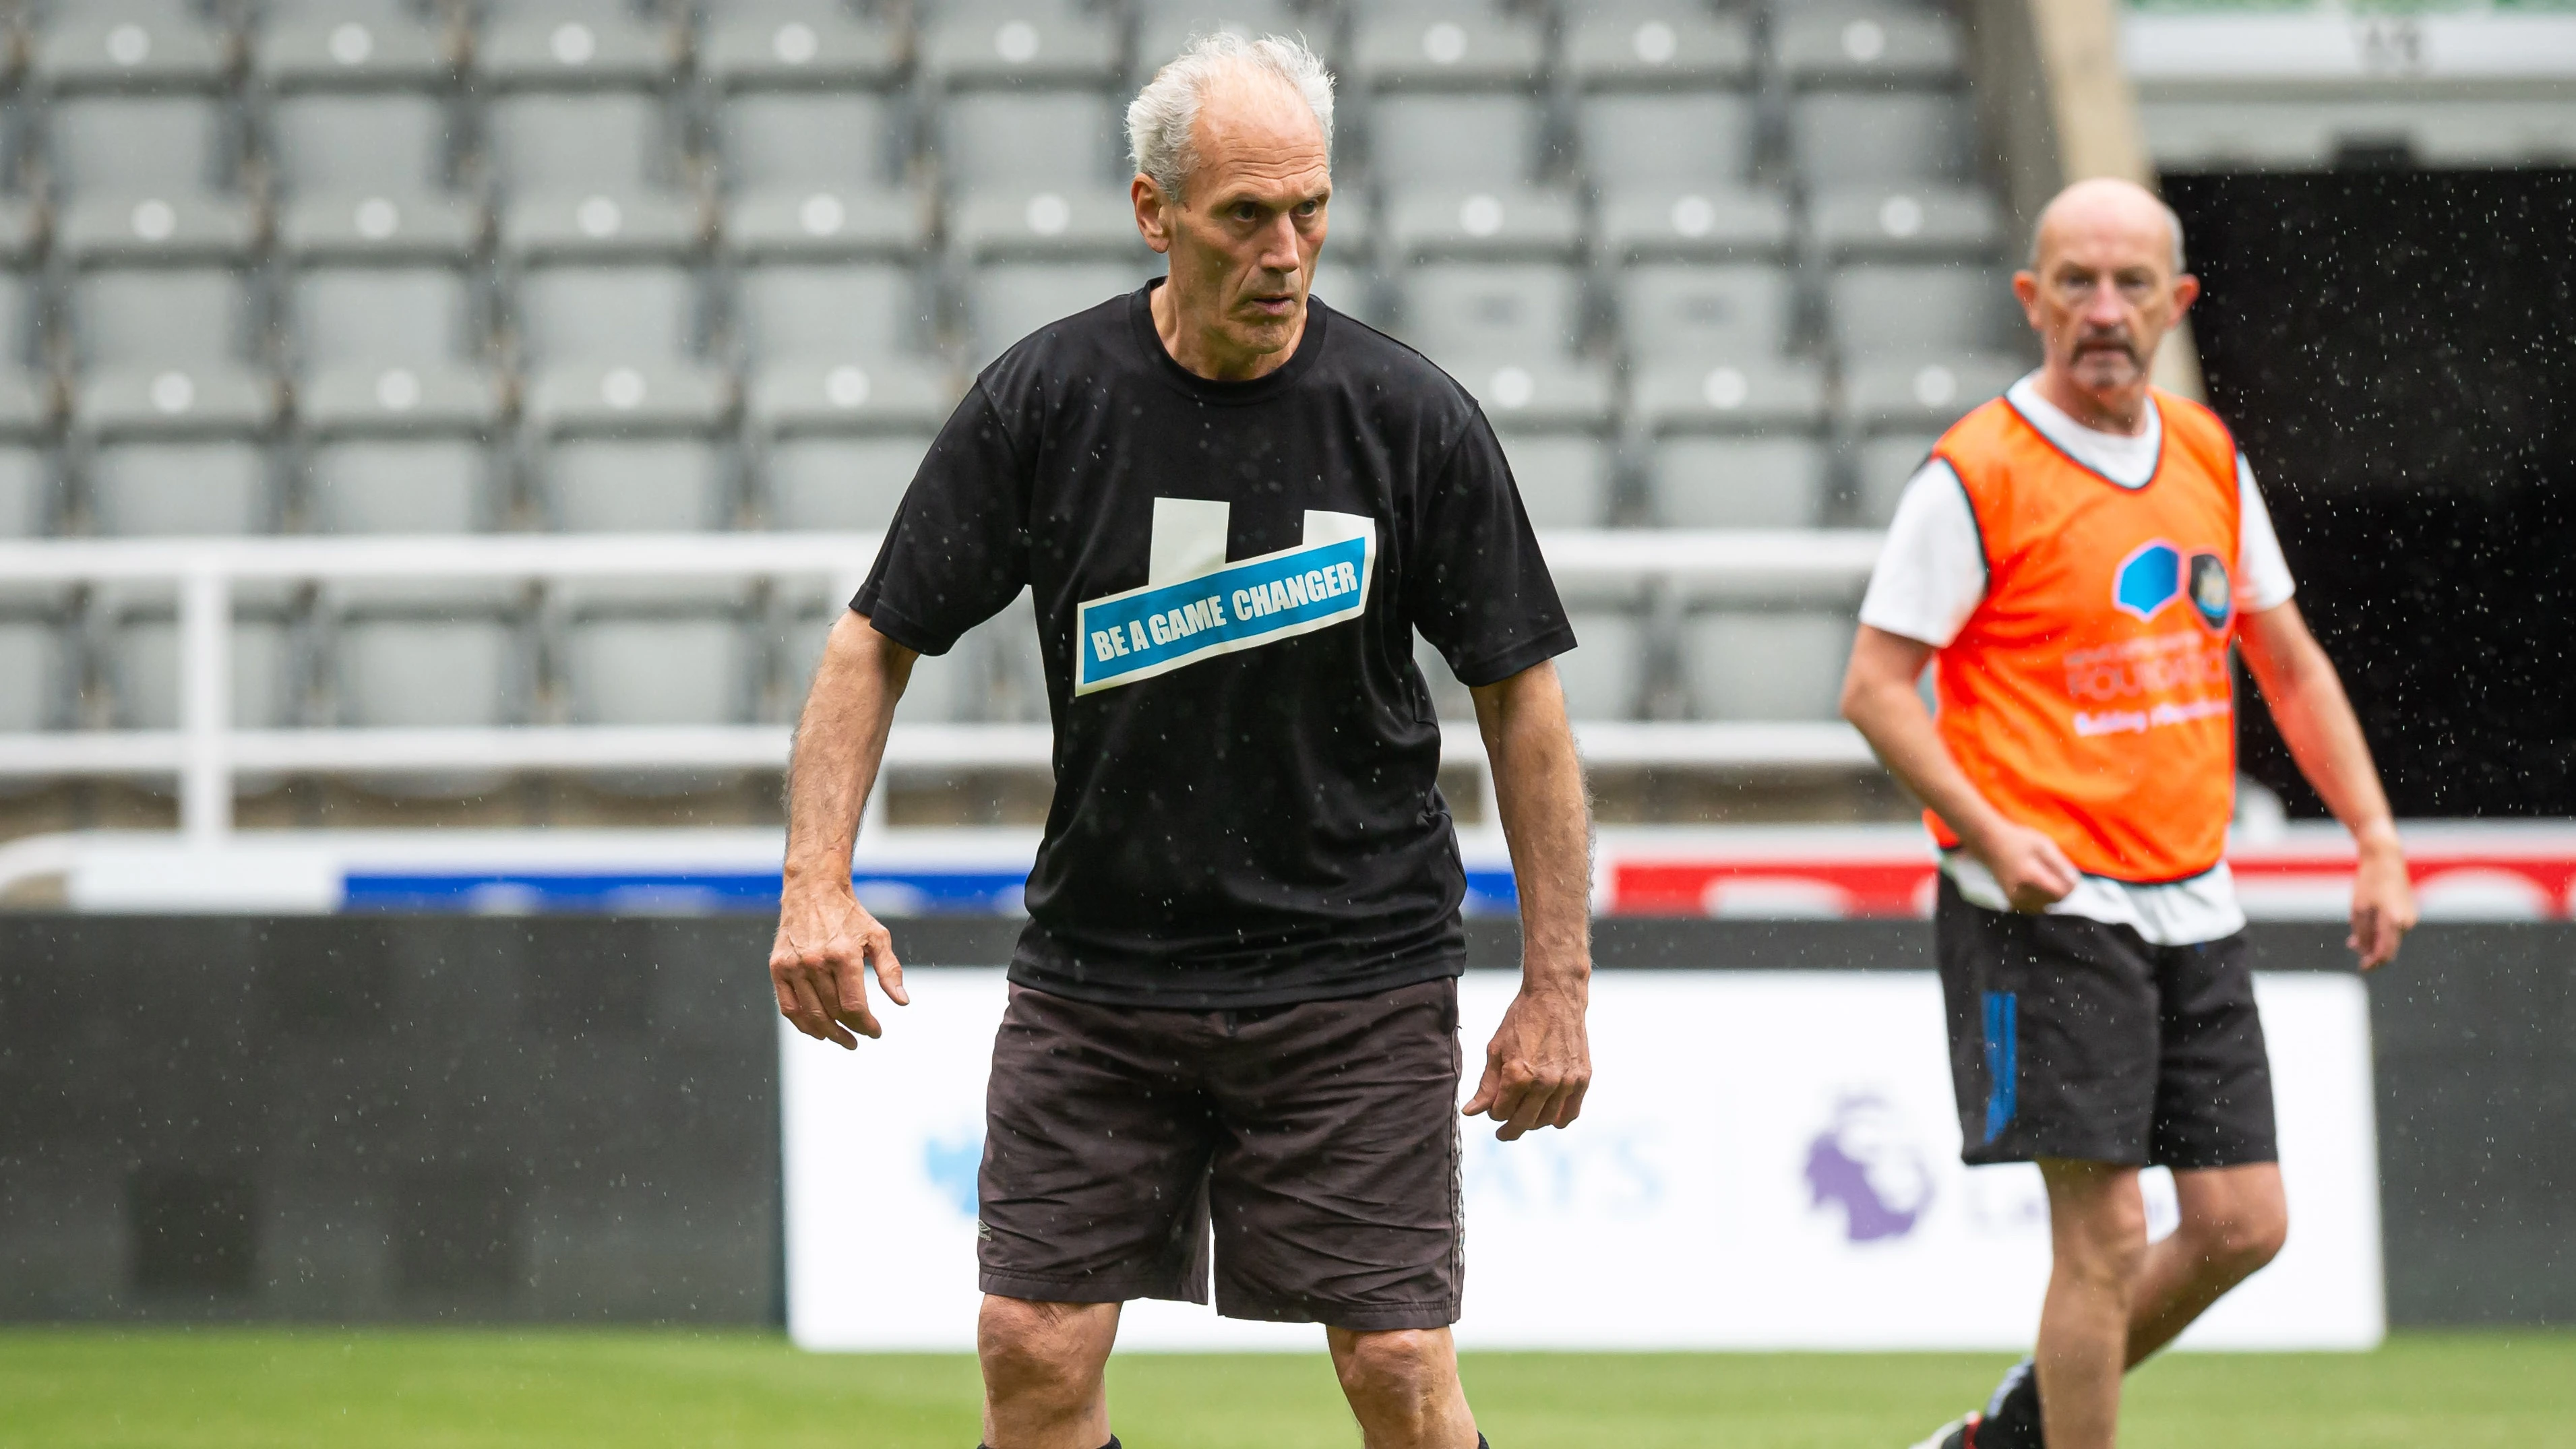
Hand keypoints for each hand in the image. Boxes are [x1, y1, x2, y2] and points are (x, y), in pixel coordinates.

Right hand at [768, 884, 906, 1048]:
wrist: (814, 890)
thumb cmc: (850, 916)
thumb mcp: (877, 937)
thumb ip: (890, 970)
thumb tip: (902, 1002)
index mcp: (843, 955)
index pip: (853, 1005)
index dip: (866, 1025)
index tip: (875, 1032)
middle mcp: (816, 961)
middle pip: (834, 1011)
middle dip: (851, 1029)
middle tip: (861, 1037)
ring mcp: (794, 965)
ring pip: (811, 1014)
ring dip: (829, 1033)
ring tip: (843, 1039)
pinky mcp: (778, 967)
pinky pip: (788, 1007)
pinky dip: (803, 1024)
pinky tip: (818, 1031)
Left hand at [1462, 983, 1590, 1140]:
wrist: (1555, 997)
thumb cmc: (1522, 1020)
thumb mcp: (1496, 1049)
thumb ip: (1486, 1085)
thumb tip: (1471, 1112)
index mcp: (1518, 1074)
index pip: (1501, 1113)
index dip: (1493, 1113)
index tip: (1493, 1107)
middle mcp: (1544, 1082)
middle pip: (1523, 1122)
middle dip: (1509, 1129)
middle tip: (1502, 1131)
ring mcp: (1566, 1081)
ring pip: (1546, 1121)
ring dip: (1532, 1123)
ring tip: (1525, 1117)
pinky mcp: (1582, 1078)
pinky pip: (1570, 1113)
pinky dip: (1557, 1119)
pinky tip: (1547, 1113)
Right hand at [1969, 819, 2080, 912]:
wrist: (1991, 845)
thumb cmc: (2019, 841)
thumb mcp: (2044, 844)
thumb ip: (2061, 864)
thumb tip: (2074, 882)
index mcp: (2030, 876)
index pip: (2061, 892)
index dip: (2070, 884)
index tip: (2068, 872)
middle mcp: (2021, 892)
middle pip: (2056, 900)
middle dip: (2062, 888)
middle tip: (2056, 871)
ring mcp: (2015, 900)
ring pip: (2048, 905)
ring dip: (2053, 893)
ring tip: (2045, 876)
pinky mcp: (2013, 903)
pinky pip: (2038, 907)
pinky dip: (2043, 898)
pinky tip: (2038, 884)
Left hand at [2348, 837, 2415, 971]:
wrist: (2385, 859)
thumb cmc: (2369, 883)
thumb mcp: (2358, 910)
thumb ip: (2361, 934)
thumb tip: (2363, 952)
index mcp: (2394, 923)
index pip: (2385, 953)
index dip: (2373, 963)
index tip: (2362, 968)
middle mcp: (2407, 922)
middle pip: (2388, 947)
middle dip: (2371, 951)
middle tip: (2351, 945)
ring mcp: (2410, 916)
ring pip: (2391, 937)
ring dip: (2374, 939)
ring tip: (2354, 936)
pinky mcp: (2408, 911)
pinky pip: (2394, 927)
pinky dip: (2380, 930)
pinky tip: (2366, 924)